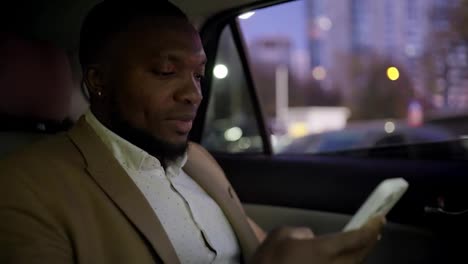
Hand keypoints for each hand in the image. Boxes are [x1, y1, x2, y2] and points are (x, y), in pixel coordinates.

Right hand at [250, 215, 384, 263]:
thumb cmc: (270, 261)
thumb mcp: (279, 236)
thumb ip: (299, 232)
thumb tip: (310, 237)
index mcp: (323, 249)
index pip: (356, 238)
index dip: (371, 227)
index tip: (380, 218)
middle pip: (360, 255)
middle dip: (369, 241)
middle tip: (374, 230)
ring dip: (358, 255)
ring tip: (360, 245)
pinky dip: (346, 263)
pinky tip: (341, 259)